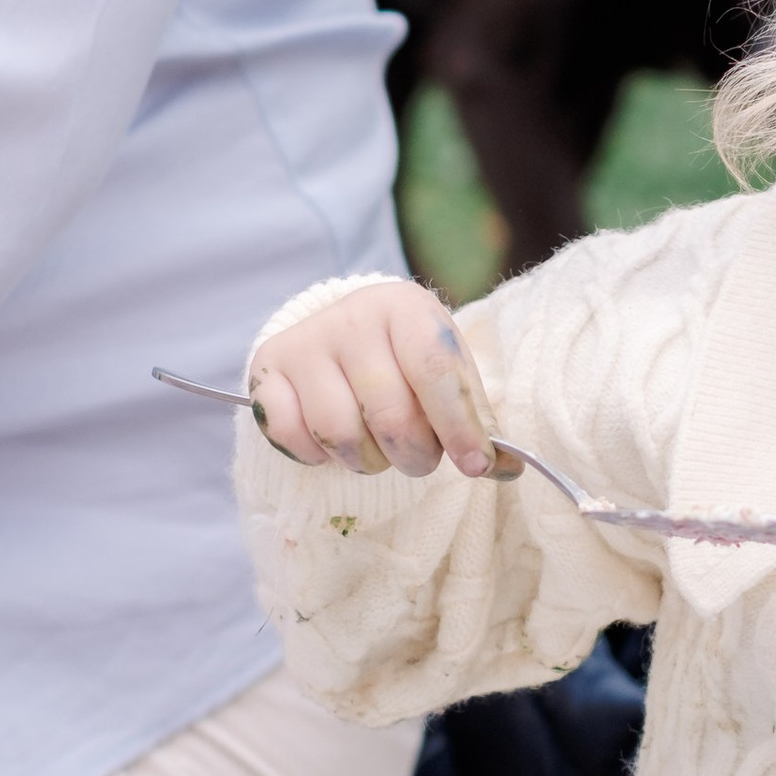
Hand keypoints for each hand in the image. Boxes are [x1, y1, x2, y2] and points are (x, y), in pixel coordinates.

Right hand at [245, 280, 495, 479]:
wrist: (344, 332)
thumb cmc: (407, 360)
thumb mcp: (449, 374)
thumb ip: (476, 419)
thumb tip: (507, 468)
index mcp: (405, 307)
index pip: (434, 369)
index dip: (458, 425)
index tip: (477, 465)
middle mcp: (352, 316)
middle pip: (389, 414)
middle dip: (414, 455)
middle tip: (419, 457)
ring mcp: (305, 342)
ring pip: (340, 434)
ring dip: (367, 460)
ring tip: (377, 448)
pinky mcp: (268, 370)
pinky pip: (294, 437)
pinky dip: (318, 456)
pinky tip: (333, 441)